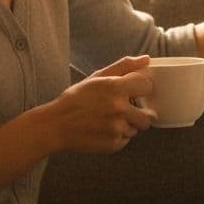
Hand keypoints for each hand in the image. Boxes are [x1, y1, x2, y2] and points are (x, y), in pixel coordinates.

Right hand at [39, 55, 155, 153]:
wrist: (56, 125)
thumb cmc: (76, 99)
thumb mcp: (97, 78)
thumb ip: (123, 66)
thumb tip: (146, 59)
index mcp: (116, 87)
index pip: (147, 85)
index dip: (140, 88)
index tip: (133, 91)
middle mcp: (119, 108)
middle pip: (147, 115)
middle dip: (136, 113)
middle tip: (119, 111)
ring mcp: (117, 128)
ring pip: (136, 129)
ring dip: (126, 126)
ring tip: (107, 121)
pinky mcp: (113, 144)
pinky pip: (125, 140)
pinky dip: (117, 137)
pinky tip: (102, 130)